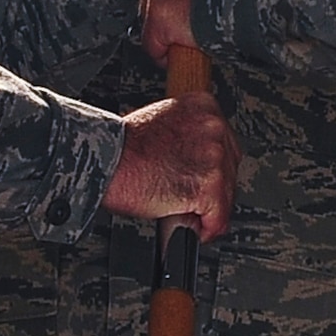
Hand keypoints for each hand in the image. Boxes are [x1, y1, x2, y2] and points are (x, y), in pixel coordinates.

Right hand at [99, 91, 240, 240]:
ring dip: (208, 209)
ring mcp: (214, 156)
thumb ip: (187, 135)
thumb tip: (196, 158)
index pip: (224, 143)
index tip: (201, 178)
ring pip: (226, 194)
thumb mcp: (163, 122)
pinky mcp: (209, 186)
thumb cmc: (123, 145)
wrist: (106, 159)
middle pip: (229, 168)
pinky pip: (218, 218)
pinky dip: (207, 228)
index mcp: (204, 106)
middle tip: (192, 200)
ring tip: (185, 212)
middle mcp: (214, 127)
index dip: (212, 167)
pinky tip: (193, 228)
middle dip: (213, 188)